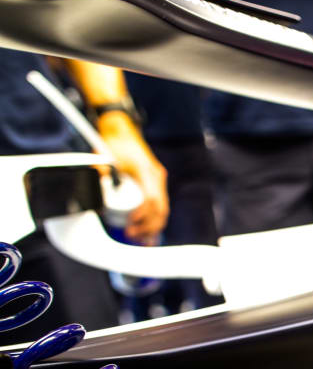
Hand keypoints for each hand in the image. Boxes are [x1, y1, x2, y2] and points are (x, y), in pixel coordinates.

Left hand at [97, 112, 169, 241]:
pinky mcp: (154, 182)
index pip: (151, 201)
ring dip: (154, 226)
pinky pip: (159, 203)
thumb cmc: (113, 141)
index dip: (142, 217)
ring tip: (143, 241)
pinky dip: (154, 218)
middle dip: (149, 227)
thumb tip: (93, 196)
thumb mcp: (104, 157)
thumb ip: (100, 175)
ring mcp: (157, 179)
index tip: (131, 226)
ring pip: (162, 208)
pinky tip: (148, 231)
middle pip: (160, 208)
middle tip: (133, 238)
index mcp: (147, 171)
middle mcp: (156, 176)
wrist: (121, 128)